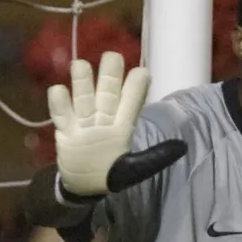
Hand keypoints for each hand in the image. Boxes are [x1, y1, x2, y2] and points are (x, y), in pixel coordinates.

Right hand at [47, 51, 185, 196]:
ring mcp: (83, 122)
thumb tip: (182, 147)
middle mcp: (104, 118)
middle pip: (107, 93)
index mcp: (123, 126)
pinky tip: (58, 90)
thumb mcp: (135, 169)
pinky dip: (59, 102)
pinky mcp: (65, 130)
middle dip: (109, 75)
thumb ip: (155, 157)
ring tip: (80, 64)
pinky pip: (61, 114)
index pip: (131, 103)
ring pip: (83, 98)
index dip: (136, 88)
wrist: (84, 186)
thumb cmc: (112, 174)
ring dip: (81, 82)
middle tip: (112, 56)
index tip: (142, 73)